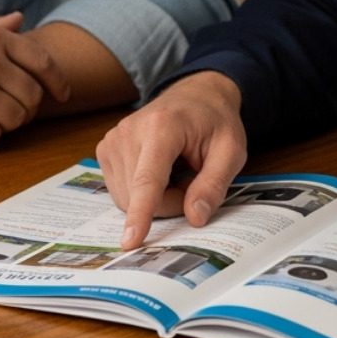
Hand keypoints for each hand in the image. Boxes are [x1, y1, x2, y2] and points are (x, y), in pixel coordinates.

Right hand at [95, 71, 246, 249]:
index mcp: (162, 126)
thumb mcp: (231, 150)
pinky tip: (160, 172)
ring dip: (157, 199)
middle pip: (140, 196)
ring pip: (128, 198)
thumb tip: (195, 218)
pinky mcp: (105, 150)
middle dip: (170, 202)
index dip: (140, 213)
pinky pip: (121, 192)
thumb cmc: (214, 122)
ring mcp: (112, 140)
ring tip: (177, 172)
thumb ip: (214, 184)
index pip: (148, 179)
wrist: (194, 96)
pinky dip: (143, 193)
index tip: (130, 241)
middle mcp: (129, 131)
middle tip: (193, 181)